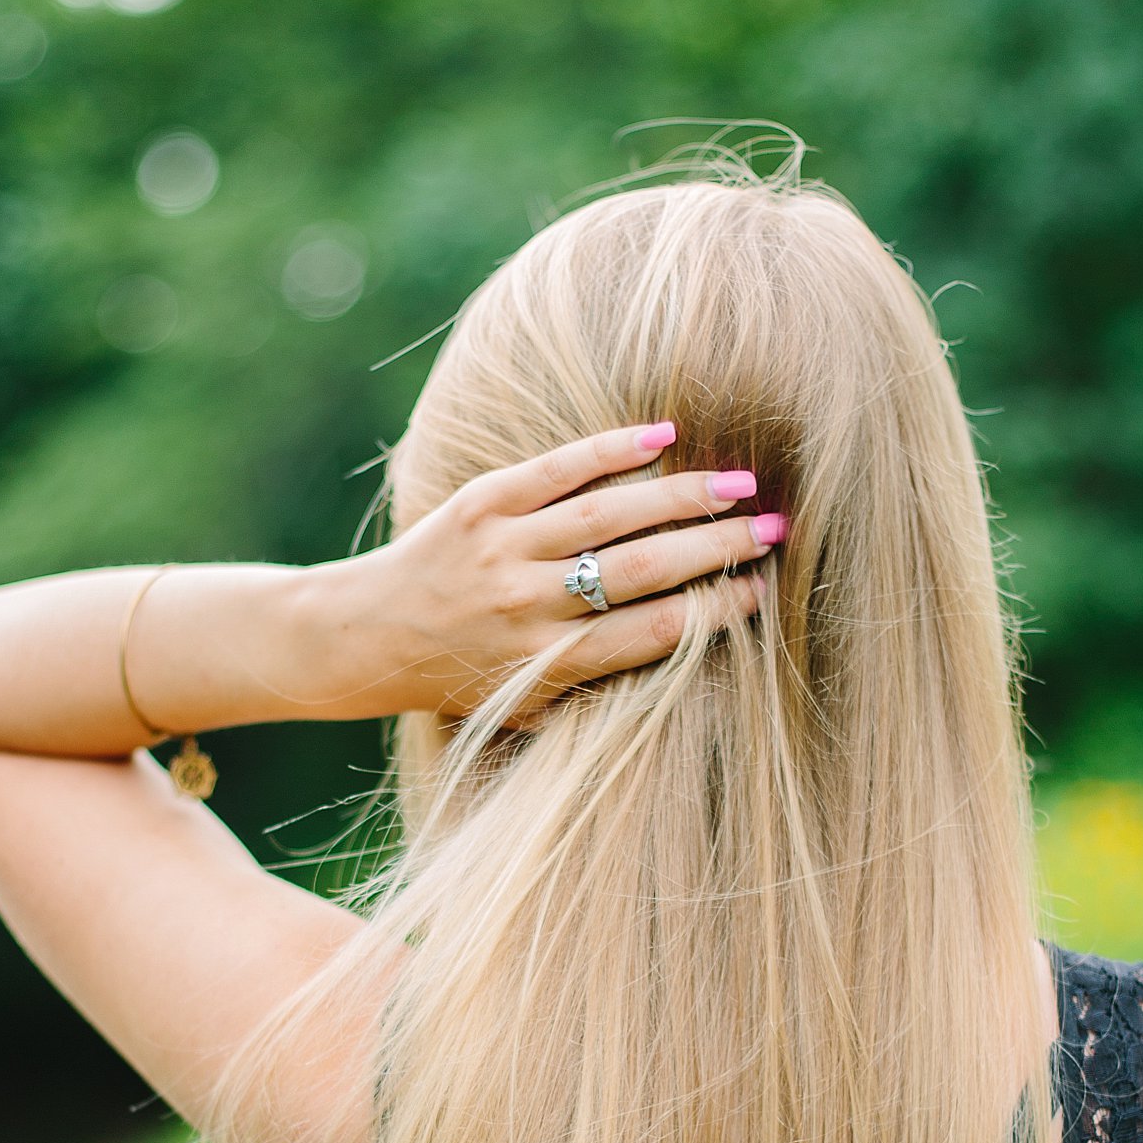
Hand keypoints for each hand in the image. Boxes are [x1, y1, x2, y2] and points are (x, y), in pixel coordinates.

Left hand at [338, 420, 780, 723]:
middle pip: (643, 570)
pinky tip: (664, 436)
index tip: (762, 589)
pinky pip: (556, 469)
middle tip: (775, 530)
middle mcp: (525, 608)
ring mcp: (501, 551)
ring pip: (609, 515)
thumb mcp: (526, 706)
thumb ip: (594, 690)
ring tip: (739, 484)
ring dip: (683, 495)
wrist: (368, 636)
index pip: (653, 632)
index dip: (716, 610)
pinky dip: (611, 449)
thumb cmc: (462, 676)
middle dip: (717, 547)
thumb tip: (688, 655)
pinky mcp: (480, 504)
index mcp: (545, 664)